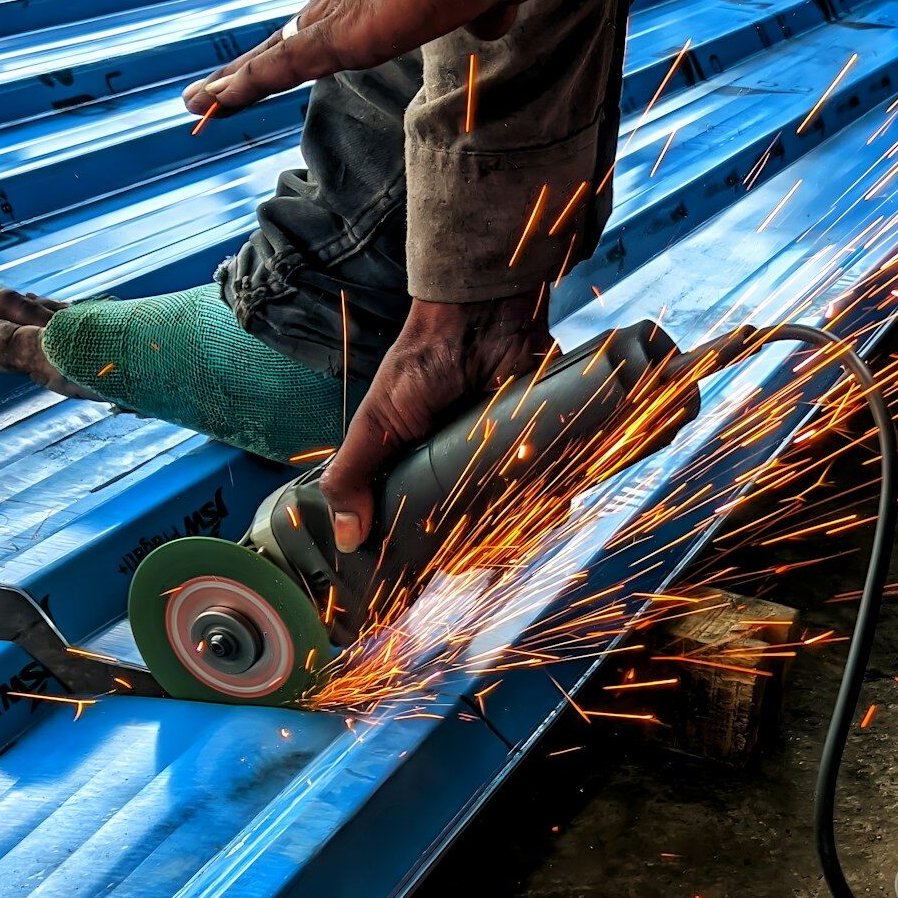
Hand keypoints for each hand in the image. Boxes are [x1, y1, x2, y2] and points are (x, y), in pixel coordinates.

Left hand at [182, 0, 547, 118]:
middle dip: (258, 65)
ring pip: (274, 54)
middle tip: (221, 85)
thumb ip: (484, 12)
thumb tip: (489, 24)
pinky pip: (278, 67)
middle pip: (291, 37)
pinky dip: (244, 86)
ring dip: (236, 81)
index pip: (332, 23)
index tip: (284, 57)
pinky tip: (209, 101)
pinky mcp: (338, 36)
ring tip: (196, 101)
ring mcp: (338, 14)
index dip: (304, 43)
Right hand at [319, 288, 553, 551]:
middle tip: (472, 562)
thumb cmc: (420, 364)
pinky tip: (547, 507)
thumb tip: (345, 537)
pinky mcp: (541, 443)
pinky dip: (552, 499)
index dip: (425, 554)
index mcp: (422, 468)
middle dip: (475, 550)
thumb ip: (352, 474)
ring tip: (510, 541)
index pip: (424, 525)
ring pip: (515, 512)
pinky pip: (553, 482)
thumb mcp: (376, 422)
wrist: (478, 317)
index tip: (423, 580)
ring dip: (517, 530)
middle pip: (474, 527)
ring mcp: (505, 458)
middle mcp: (465, 468)